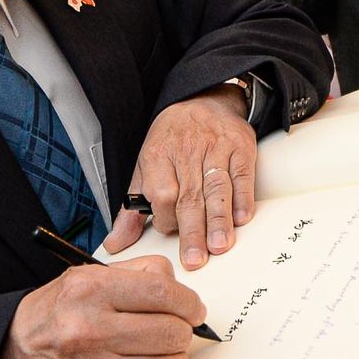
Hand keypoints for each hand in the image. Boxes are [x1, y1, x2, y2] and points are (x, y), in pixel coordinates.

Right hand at [0, 255, 205, 358]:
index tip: (193, 308)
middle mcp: (92, 328)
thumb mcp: (87, 276)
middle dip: (183, 330)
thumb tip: (181, 288)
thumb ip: (137, 274)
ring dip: (175, 358)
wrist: (14, 357)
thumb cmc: (57, 313)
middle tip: (177, 328)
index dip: (189, 302)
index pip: (163, 293)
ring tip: (161, 349)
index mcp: (91, 289)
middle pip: (172, 332)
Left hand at [105, 83, 255, 269]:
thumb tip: (116, 244)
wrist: (203, 99)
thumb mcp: (145, 167)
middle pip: (189, 196)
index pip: (161, 192)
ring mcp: (216, 147)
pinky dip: (243, 198)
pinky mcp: (240, 146)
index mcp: (158, 155)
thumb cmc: (172, 140)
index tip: (169, 232)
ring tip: (219, 245)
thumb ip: (132, 210)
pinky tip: (241, 219)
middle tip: (195, 259)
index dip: (165, 217)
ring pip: (217, 188)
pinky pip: (242, 175)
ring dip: (218, 220)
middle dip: (192, 231)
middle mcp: (187, 150)